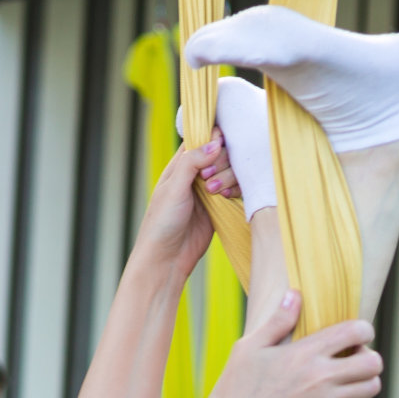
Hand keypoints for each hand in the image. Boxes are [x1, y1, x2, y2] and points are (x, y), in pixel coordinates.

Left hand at [135, 132, 233, 275]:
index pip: (201, 138)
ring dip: (229, 176)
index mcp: (180, 165)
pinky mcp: (220, 207)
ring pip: (230, 170)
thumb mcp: (173, 188)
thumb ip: (192, 162)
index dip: (212, 138)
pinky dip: (236, 190)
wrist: (167, 259)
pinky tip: (227, 198)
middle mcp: (196, 174)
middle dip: (221, 161)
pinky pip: (235, 190)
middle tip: (209, 179)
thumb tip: (216, 141)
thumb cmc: (162, 222)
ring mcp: (209, 191)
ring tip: (216, 192)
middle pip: (220, 152)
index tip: (217, 146)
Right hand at [203, 293, 382, 397]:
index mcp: (305, 353)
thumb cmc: (236, 391)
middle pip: (374, 362)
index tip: (356, 334)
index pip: (356, 332)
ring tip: (347, 376)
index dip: (364, 329)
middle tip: (353, 356)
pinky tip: (333, 395)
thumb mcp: (249, 349)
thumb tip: (295, 295)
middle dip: (369, 355)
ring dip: (365, 379)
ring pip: (371, 388)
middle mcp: (322, 378)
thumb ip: (277, 321)